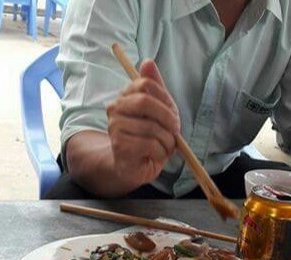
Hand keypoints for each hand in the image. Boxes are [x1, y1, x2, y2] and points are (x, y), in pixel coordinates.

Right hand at [106, 59, 179, 187]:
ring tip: (165, 147)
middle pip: (145, 102)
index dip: (165, 99)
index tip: (172, 114)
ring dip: (167, 141)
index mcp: (125, 96)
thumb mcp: (158, 112)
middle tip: (174, 132)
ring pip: (151, 127)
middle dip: (167, 118)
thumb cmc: (148, 138)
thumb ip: (156, 89)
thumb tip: (148, 62)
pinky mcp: (120, 146)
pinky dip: (161, 153)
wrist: (133, 167)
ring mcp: (115, 127)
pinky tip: (157, 156)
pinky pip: (149, 144)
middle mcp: (115, 108)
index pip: (146, 84)